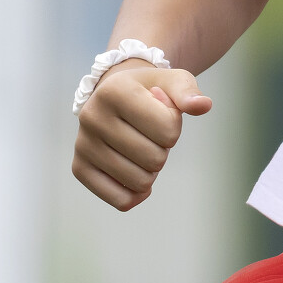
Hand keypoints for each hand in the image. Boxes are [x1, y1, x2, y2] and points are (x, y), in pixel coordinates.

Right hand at [72, 60, 211, 211]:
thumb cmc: (149, 90)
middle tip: (151, 135)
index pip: (168, 129)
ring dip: (151, 170)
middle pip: (155, 159)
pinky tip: (137, 175)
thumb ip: (188, 92)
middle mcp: (92, 116)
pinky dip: (137, 194)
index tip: (162, 114)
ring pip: (140, 182)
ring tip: (141, 148)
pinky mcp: (79, 168)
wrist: (114, 95)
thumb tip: (203, 106)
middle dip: (163, 149)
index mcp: (115, 90)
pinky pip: (120, 200)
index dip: (175, 127)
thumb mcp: (172, 81)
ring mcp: (83, 144)